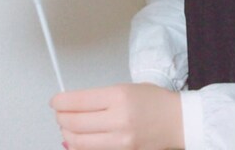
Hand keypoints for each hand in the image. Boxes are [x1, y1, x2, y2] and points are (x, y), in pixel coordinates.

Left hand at [51, 83, 183, 149]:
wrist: (179, 121)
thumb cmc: (156, 102)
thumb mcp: (127, 89)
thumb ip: (100, 99)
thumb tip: (72, 106)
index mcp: (120, 96)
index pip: (78, 101)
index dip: (61, 102)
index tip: (55, 101)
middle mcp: (119, 119)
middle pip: (73, 123)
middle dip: (60, 118)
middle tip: (59, 113)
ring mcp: (120, 141)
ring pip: (78, 142)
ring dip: (67, 133)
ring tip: (67, 126)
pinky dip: (79, 146)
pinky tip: (78, 140)